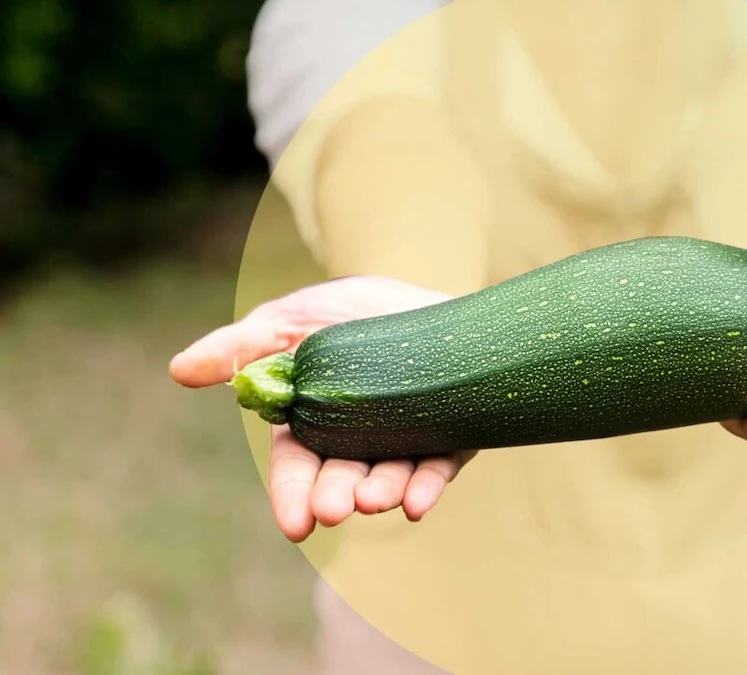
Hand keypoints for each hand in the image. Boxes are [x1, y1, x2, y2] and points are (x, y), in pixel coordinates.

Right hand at [169, 276, 475, 541]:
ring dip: (382, 493)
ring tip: (375, 500)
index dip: (292, 496)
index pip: (296, 467)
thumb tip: (179, 369)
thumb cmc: (352, 311)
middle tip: (335, 510)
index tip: (296, 525)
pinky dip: (427, 486)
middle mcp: (359, 444)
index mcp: (313, 424)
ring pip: (390, 478)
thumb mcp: (291, 321)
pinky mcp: (450, 439)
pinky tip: (418, 502)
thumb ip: (240, 348)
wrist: (428, 297)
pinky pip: (438, 468)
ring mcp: (406, 445)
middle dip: (335, 496)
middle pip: (342, 478)